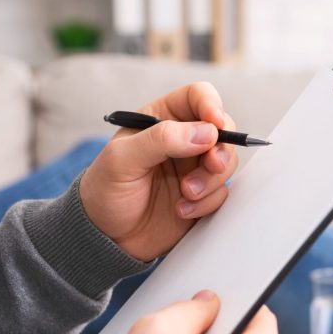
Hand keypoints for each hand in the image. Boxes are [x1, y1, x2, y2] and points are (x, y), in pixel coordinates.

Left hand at [80, 82, 238, 260]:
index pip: (197, 97)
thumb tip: (206, 132)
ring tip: (186, 195)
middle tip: (209, 165)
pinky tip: (181, 210)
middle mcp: (183, 140)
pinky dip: (207, 202)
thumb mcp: (122, 159)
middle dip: (219, 149)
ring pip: (226, 162)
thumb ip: (161, 139)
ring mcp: (195, 168)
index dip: (212, 106)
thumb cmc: (105, 191)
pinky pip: (222, 192)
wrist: (106, 236)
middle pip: (223, 129)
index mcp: (161, 118)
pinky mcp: (203, 194)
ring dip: (211, 180)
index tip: (215, 125)